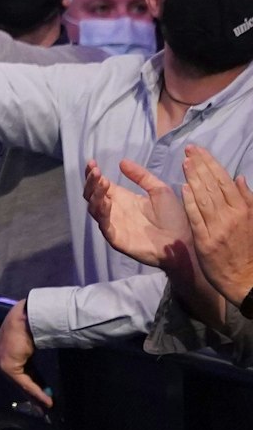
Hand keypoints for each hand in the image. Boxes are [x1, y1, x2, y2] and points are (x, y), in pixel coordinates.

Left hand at [0, 300, 49, 408]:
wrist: (26, 318)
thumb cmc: (28, 327)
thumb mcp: (27, 349)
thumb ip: (29, 364)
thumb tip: (38, 380)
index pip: (15, 374)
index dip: (28, 386)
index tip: (39, 397)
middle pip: (17, 381)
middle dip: (32, 395)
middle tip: (43, 406)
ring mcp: (0, 363)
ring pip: (21, 384)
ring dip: (36, 395)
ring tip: (48, 405)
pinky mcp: (8, 366)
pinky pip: (24, 382)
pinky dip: (36, 391)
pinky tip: (46, 399)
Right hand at [83, 159, 188, 268]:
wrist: (183, 241)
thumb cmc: (173, 217)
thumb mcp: (159, 190)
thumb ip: (141, 176)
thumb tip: (122, 162)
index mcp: (122, 198)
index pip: (100, 185)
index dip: (93, 175)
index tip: (92, 162)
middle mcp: (114, 210)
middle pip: (92, 195)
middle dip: (90, 182)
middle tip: (95, 170)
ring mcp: (113, 224)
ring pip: (94, 208)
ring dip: (95, 194)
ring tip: (102, 182)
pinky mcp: (116, 238)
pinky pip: (104, 224)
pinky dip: (102, 212)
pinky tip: (106, 201)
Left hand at [184, 146, 252, 307]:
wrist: (246, 279)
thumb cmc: (249, 249)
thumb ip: (247, 199)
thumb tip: (239, 178)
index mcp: (243, 210)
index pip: (224, 181)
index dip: (211, 164)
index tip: (199, 151)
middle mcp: (231, 216)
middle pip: (213, 186)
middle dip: (200, 165)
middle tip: (189, 150)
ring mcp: (218, 228)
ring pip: (204, 198)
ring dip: (193, 178)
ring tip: (185, 162)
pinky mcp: (205, 241)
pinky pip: (196, 218)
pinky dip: (190, 202)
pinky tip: (182, 188)